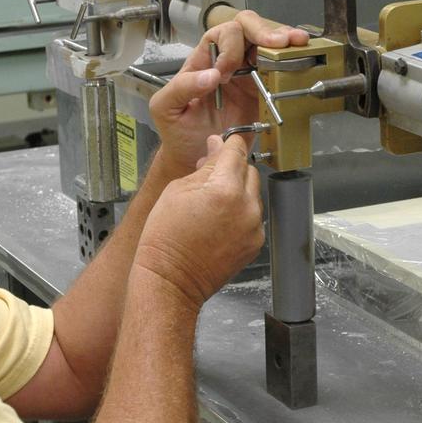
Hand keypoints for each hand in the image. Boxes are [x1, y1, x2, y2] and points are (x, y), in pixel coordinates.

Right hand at [134, 134, 264, 307]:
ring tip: (210, 206)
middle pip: (248, 171)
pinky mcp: (256, 243)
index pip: (237, 151)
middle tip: (208, 179)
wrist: (171, 280)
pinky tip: (218, 223)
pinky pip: (253, 217)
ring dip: (236, 192)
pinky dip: (240, 214)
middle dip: (232, 169)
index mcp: (225, 189)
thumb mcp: (177, 190)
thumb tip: (216, 147)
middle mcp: (247, 207)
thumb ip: (204, 166)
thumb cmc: (166, 239)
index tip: (224, 142)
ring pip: (252, 194)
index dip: (228, 143)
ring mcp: (254, 227)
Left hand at [149, 10, 308, 177]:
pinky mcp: (262, 92)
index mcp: (203, 60)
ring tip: (297, 42)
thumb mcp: (165, 108)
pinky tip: (300, 58)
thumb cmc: (178, 132)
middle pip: (247, 28)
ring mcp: (247, 76)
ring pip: (266, 44)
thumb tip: (211, 75)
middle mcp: (227, 62)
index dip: (229, 46)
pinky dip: (290, 61)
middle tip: (278, 42)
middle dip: (264, 31)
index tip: (228, 71)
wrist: (195, 159)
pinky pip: (278, 71)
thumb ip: (181, 87)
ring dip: (283, 41)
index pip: (220, 33)